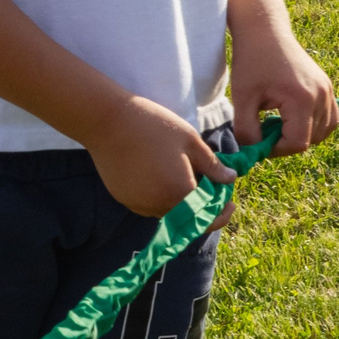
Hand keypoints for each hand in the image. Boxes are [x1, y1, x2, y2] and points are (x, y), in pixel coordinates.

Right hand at [82, 94, 237, 217]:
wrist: (108, 122)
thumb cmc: (154, 126)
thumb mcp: (191, 142)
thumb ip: (212, 166)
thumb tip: (230, 180)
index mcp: (178, 192)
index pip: (206, 217)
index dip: (220, 213)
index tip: (230, 202)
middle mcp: (157, 206)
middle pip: (187, 216)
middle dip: (203, 205)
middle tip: (212, 183)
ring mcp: (138, 204)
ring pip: (169, 212)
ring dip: (182, 202)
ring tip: (188, 176)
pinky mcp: (124, 199)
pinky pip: (151, 206)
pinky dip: (163, 198)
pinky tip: (165, 176)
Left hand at [229, 30, 338, 157]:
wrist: (265, 32)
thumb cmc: (252, 62)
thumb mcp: (242, 99)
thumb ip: (247, 132)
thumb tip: (255, 152)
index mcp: (302, 99)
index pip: (297, 143)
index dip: (276, 150)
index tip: (259, 141)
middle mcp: (322, 95)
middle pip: (313, 139)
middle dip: (289, 142)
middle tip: (266, 131)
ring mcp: (328, 90)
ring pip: (325, 130)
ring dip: (304, 134)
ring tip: (280, 123)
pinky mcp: (327, 86)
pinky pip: (330, 116)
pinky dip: (316, 124)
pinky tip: (294, 118)